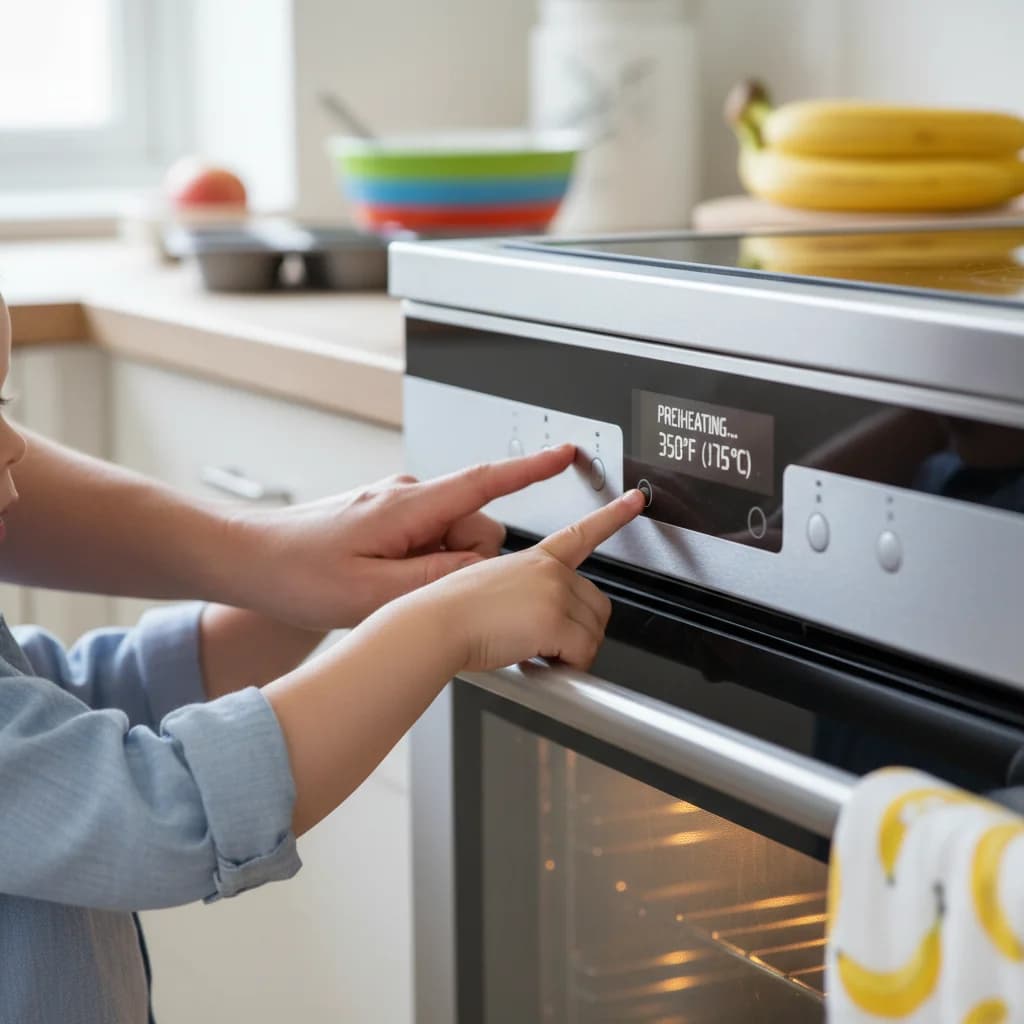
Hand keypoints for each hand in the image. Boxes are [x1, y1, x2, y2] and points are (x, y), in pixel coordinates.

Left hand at [230, 445, 577, 629]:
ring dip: (438, 568)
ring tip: (389, 589)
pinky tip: (386, 583)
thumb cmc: (296, 572)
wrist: (248, 560)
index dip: (532, 468)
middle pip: (474, 527)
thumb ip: (437, 579)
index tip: (569, 455)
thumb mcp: (372, 592)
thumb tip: (484, 570)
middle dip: (464, 563)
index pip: (485, 480)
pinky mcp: (385, 518)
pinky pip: (429, 539)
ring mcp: (395, 506)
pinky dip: (423, 564)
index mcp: (409, 506)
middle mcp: (406, 496)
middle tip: (415, 590)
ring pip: (452, 539)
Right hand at [416, 489, 645, 672]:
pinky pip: (582, 655)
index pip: (582, 533)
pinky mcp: (554, 620)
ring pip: (593, 634)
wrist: (434, 626)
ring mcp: (554, 592)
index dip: (614, 515)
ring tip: (532, 653)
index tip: (635, 499)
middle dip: (580, 632)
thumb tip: (541, 632)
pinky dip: (564, 669)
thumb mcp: (494, 590)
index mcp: (535, 559)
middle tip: (545, 645)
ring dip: (571, 652)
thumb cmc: (450, 615)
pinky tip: (534, 662)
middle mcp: (550, 571)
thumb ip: (527, 600)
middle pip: (598, 606)